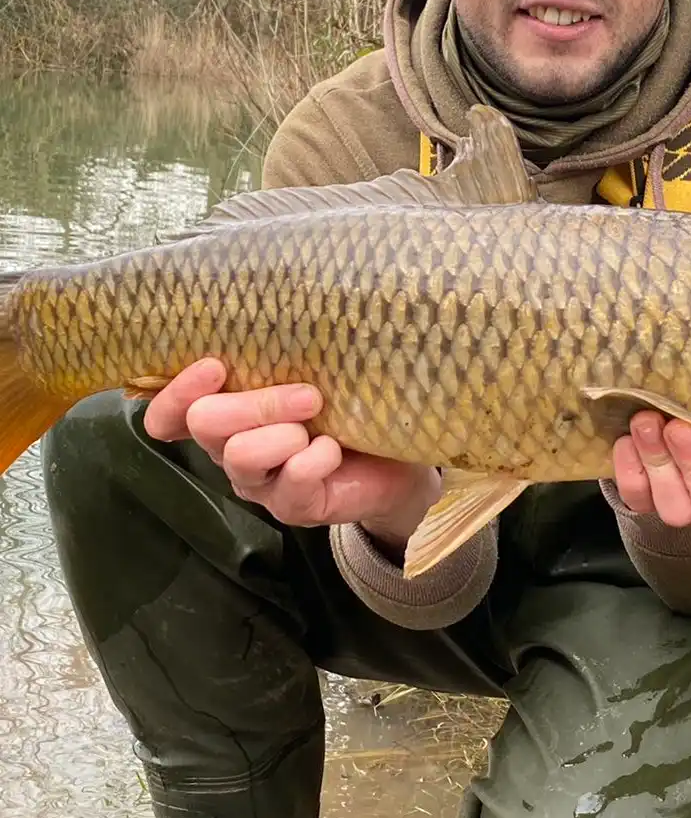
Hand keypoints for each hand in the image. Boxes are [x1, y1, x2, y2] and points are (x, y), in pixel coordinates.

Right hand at [141, 358, 439, 549]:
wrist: (397, 462)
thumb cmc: (348, 408)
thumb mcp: (313, 373)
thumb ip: (282, 355)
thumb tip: (281, 309)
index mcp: (226, 416)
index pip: (166, 415)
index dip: (176, 392)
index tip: (215, 366)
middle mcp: (230, 450)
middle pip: (204, 423)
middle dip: (256, 403)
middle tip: (310, 396)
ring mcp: (259, 483)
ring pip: (240, 454)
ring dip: (285, 433)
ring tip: (321, 424)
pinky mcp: (293, 507)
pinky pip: (293, 479)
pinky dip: (318, 458)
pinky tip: (335, 450)